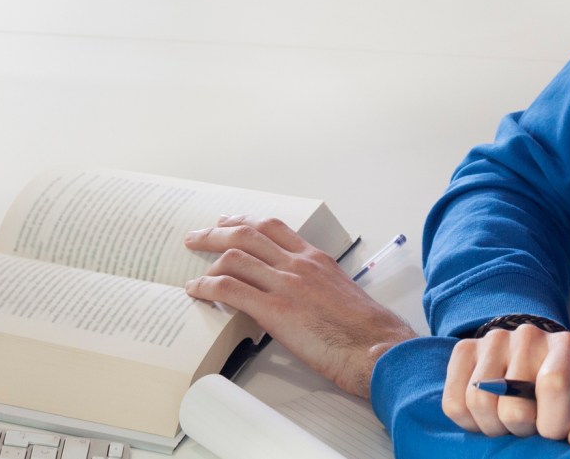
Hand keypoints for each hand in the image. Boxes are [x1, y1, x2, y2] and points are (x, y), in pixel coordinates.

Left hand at [183, 215, 417, 397]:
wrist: (377, 348)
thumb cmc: (367, 332)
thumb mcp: (341, 294)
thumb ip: (316, 286)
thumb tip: (299, 296)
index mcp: (316, 259)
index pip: (273, 228)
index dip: (245, 222)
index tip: (228, 221)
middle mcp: (298, 264)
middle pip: (248, 234)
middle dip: (217, 231)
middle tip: (198, 236)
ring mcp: (286, 284)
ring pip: (235, 255)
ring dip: (207, 257)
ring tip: (192, 266)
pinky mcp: (276, 310)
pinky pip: (230, 289)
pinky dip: (207, 287)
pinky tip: (196, 291)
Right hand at [443, 324, 569, 444]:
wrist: (537, 359)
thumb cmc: (568, 390)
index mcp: (565, 347)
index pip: (553, 385)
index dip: (552, 422)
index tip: (552, 433)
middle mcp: (527, 336)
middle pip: (512, 404)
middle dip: (521, 429)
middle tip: (529, 426)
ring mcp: (492, 339)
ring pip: (478, 402)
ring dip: (493, 427)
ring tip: (508, 421)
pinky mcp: (464, 349)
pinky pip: (453, 402)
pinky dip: (469, 422)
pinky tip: (487, 416)